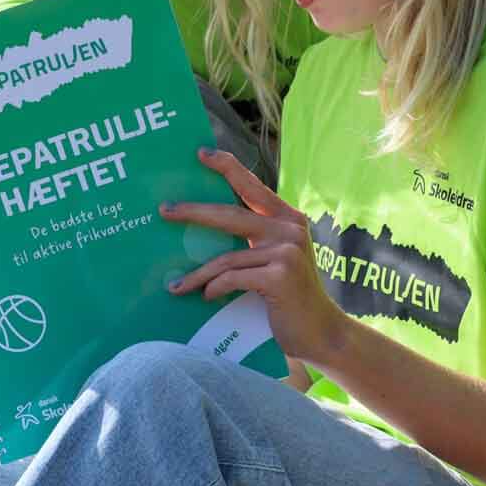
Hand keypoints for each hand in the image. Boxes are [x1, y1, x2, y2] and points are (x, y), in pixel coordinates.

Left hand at [161, 148, 349, 367]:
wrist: (321, 332)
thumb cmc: (290, 298)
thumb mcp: (276, 261)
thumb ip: (254, 242)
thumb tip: (207, 234)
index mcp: (287, 219)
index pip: (253, 186)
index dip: (227, 167)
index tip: (201, 154)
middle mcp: (289, 229)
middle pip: (230, 214)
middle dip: (193, 212)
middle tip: (164, 211)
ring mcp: (286, 251)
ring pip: (225, 257)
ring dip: (197, 274)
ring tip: (177, 286)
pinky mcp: (280, 276)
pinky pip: (232, 278)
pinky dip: (214, 288)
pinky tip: (206, 297)